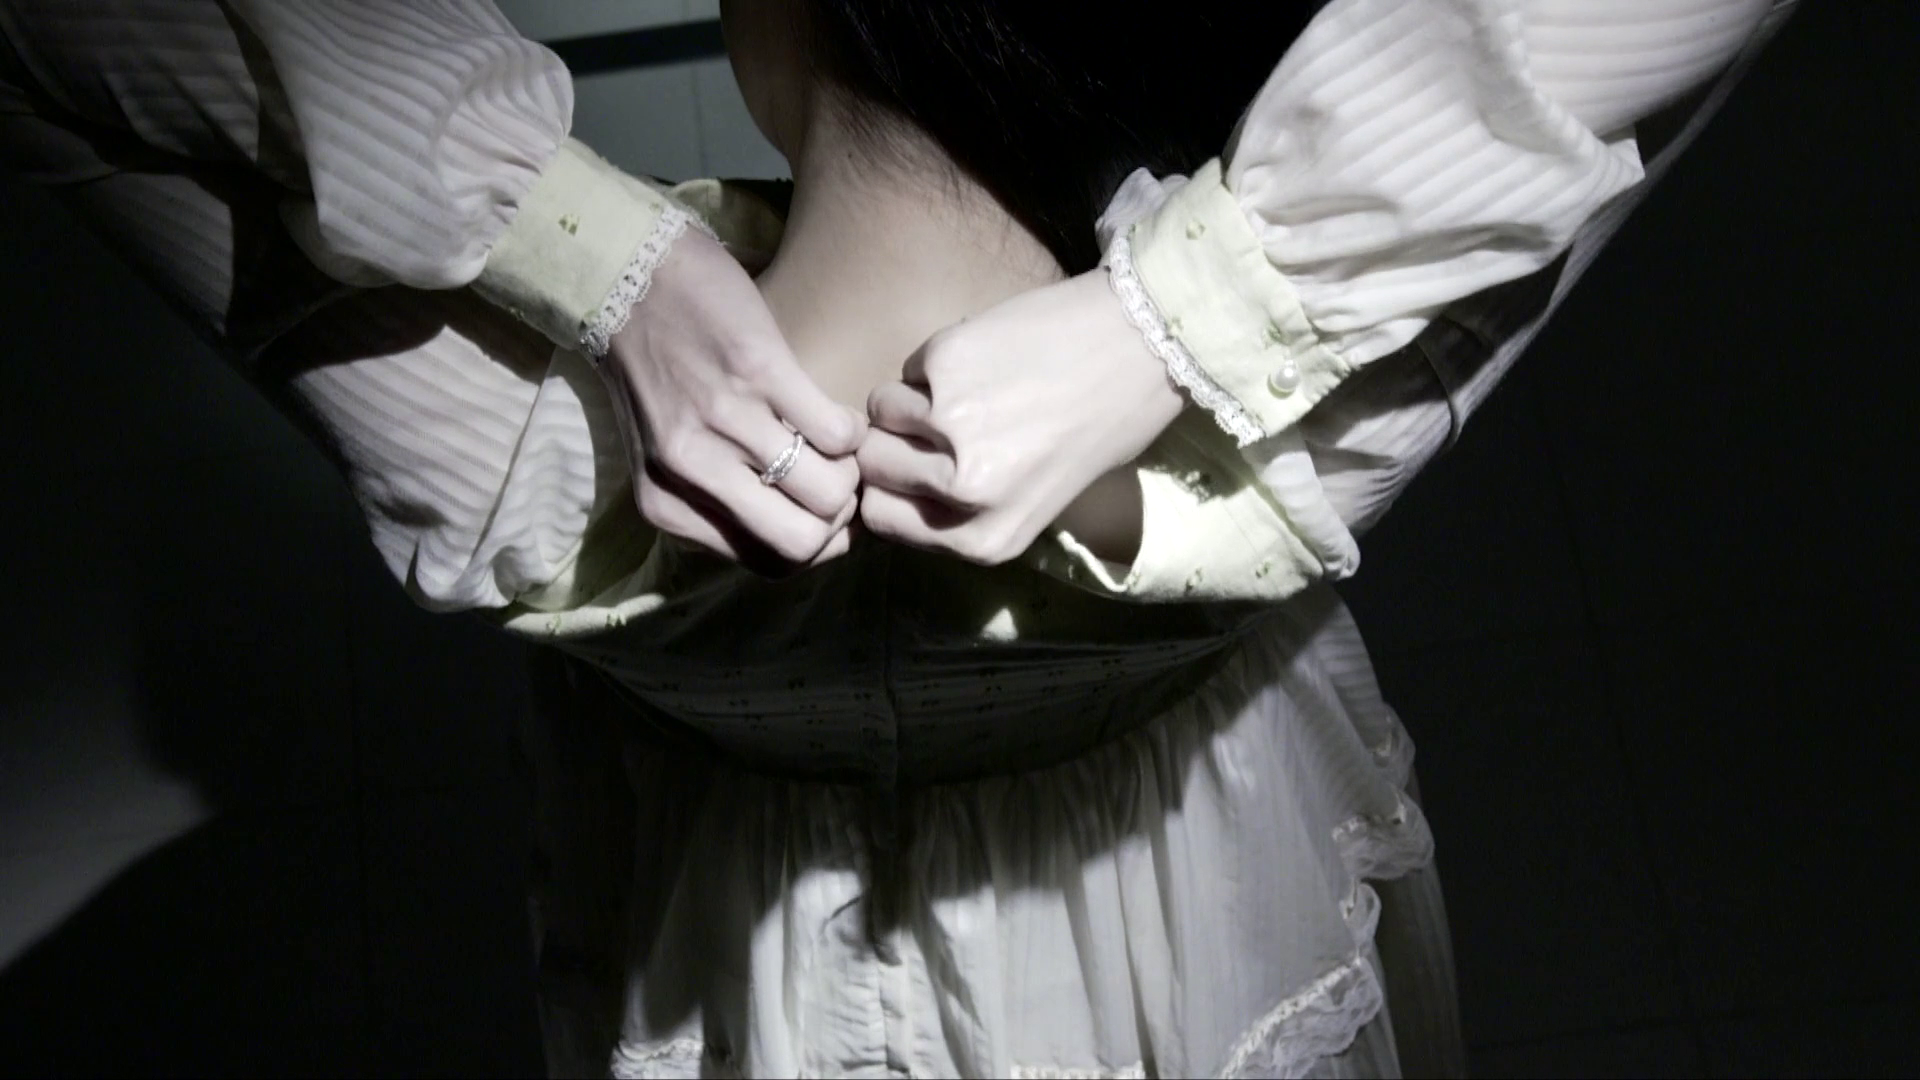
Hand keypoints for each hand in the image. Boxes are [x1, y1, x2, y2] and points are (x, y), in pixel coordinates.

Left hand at [598, 226, 864, 571]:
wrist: (625, 275)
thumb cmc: (653, 366)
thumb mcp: (664, 453)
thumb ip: (713, 497)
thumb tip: (799, 530)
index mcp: (667, 503)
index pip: (771, 564)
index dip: (816, 543)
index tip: (825, 511)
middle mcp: (691, 471)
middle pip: (803, 542)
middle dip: (838, 517)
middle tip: (836, 479)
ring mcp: (725, 421)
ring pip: (828, 492)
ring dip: (849, 470)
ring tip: (836, 444)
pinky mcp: (759, 372)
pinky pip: (836, 433)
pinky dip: (851, 428)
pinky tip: (835, 411)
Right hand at [857, 269, 1182, 564]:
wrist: (1145, 345)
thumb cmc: (1106, 426)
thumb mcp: (1040, 500)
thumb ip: (970, 509)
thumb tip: (896, 489)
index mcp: (986, 538)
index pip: (880, 518)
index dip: (890, 487)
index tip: (911, 464)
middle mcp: (964, 492)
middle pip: (871, 466)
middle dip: (893, 441)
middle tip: (934, 421)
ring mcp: (950, 425)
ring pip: (878, 411)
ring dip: (909, 397)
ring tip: (962, 388)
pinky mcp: (946, 364)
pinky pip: (909, 365)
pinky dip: (935, 360)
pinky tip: (985, 358)